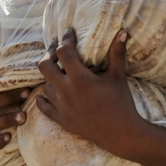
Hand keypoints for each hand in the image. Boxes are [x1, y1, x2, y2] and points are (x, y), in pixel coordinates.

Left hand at [36, 28, 140, 154]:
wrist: (120, 133)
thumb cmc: (121, 103)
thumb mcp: (118, 76)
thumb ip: (117, 53)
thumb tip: (123, 32)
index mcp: (80, 78)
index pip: (63, 52)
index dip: (65, 39)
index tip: (69, 32)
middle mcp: (66, 91)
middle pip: (45, 66)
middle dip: (49, 53)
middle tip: (56, 47)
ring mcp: (61, 106)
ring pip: (44, 85)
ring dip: (50, 75)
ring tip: (57, 68)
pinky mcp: (61, 119)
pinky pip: (43, 106)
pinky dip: (42, 98)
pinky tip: (44, 93)